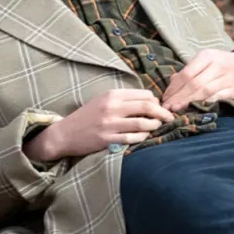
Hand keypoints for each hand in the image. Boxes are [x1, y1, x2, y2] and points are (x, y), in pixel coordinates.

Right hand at [24, 89, 174, 160]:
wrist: (64, 134)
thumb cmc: (86, 117)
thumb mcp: (102, 100)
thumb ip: (123, 99)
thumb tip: (149, 101)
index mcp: (111, 95)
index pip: (143, 94)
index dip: (156, 101)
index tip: (159, 108)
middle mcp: (111, 107)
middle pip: (147, 106)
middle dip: (162, 113)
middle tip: (169, 118)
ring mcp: (109, 124)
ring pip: (142, 122)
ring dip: (155, 125)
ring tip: (158, 127)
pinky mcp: (107, 139)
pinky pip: (133, 138)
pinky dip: (143, 137)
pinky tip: (145, 136)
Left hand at [161, 49, 233, 112]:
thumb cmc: (222, 64)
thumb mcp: (206, 61)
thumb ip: (189, 71)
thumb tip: (171, 82)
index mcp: (208, 55)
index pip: (186, 73)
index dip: (174, 87)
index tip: (165, 97)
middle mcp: (218, 65)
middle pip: (194, 84)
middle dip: (178, 97)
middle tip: (167, 107)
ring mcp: (228, 77)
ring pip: (205, 92)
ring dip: (188, 102)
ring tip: (176, 109)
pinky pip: (217, 98)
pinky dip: (204, 104)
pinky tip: (194, 109)